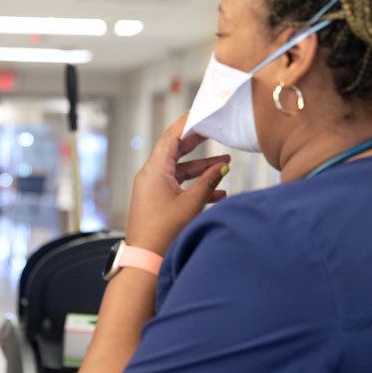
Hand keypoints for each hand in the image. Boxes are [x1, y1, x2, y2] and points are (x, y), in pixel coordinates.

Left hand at [126, 113, 229, 255]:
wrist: (146, 259)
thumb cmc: (164, 232)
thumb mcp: (192, 204)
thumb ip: (209, 182)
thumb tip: (223, 166)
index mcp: (154, 171)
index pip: (171, 137)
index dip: (187, 123)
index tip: (201, 113)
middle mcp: (151, 176)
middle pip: (175, 151)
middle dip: (198, 142)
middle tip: (215, 131)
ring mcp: (153, 189)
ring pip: (180, 171)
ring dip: (202, 168)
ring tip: (226, 163)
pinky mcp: (157, 201)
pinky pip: (178, 186)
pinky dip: (196, 186)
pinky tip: (218, 193)